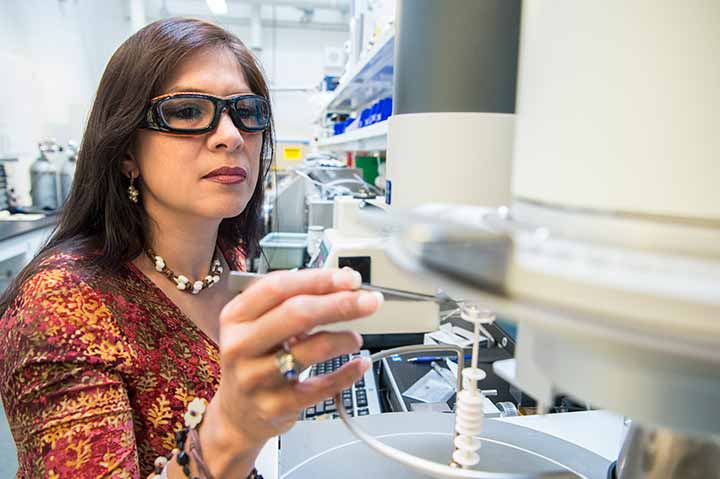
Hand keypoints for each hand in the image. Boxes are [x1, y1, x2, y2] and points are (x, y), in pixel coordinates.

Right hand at [200, 268, 382, 475]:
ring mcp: (255, 378)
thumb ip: (294, 302)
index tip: (349, 278)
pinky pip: (320, 387)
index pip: (278, 287)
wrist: (237, 414)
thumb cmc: (255, 360)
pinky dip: (346, 374)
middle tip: (369, 301)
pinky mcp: (274, 406)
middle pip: (297, 314)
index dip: (318, 279)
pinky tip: (360, 364)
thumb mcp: (259, 325)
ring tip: (356, 338)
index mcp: (237, 316)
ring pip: (310, 350)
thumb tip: (342, 284)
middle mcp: (241, 344)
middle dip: (340, 303)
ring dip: (343, 339)